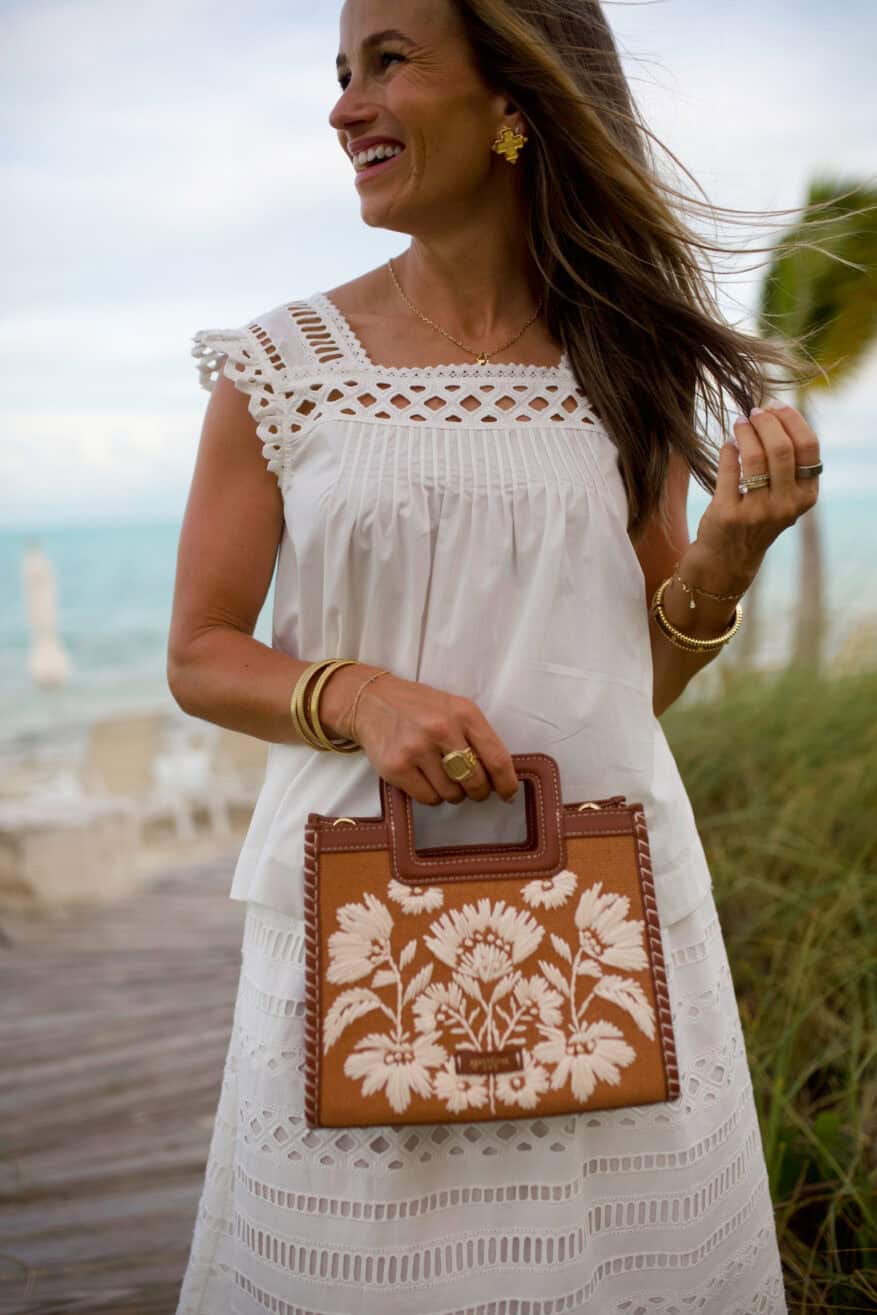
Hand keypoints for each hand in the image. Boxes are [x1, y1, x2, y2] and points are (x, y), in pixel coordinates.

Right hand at [323, 666, 519, 807]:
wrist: (372, 701)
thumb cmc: (421, 708)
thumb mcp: (454, 709)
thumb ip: (478, 738)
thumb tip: (502, 780)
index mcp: (464, 713)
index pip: (496, 758)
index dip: (507, 783)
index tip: (508, 794)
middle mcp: (442, 729)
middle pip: (475, 781)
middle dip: (478, 791)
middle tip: (472, 788)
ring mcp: (416, 749)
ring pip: (452, 794)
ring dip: (452, 794)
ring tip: (442, 777)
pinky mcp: (396, 767)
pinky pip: (428, 798)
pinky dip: (431, 796)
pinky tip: (425, 779)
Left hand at [686, 399, 821, 592]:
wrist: (728, 557)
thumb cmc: (757, 516)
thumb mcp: (784, 496)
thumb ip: (788, 463)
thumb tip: (775, 411)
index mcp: (806, 496)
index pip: (808, 447)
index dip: (791, 419)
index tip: (775, 406)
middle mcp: (786, 505)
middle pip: (782, 448)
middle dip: (766, 422)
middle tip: (753, 412)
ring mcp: (758, 511)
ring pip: (755, 456)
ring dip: (745, 431)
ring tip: (739, 423)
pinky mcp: (729, 514)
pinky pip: (729, 468)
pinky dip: (728, 449)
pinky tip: (729, 445)